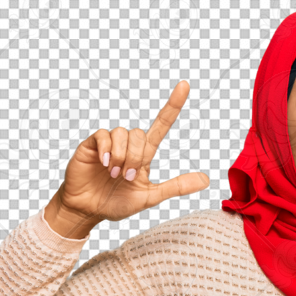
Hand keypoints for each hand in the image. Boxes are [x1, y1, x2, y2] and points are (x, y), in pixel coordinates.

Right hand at [57, 80, 209, 225]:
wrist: (89, 210)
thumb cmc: (117, 203)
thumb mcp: (150, 197)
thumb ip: (176, 186)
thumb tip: (206, 180)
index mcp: (143, 155)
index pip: (161, 125)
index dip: (173, 106)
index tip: (185, 85)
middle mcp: (127, 145)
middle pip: (140, 134)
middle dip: (135, 157)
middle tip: (126, 176)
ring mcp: (109, 144)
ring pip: (122, 133)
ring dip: (121, 156)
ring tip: (114, 174)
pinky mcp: (91, 145)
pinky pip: (103, 135)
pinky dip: (106, 150)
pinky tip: (104, 164)